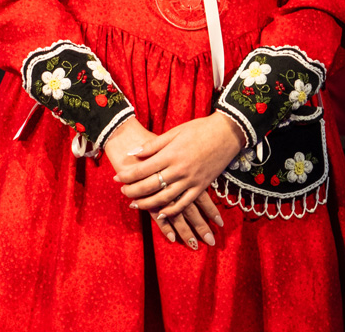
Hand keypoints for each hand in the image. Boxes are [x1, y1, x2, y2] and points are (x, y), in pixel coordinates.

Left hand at [115, 114, 243, 245]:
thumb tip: (133, 153)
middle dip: (133, 191)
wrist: (227, 133)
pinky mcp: (201, 186)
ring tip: (135, 204)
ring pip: (165, 198)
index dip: (127, 175)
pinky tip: (161, 215)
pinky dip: (171, 212)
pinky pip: (184, 203)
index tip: (116, 177)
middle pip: (150, 186)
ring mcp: (191, 180)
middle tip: (122, 192)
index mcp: (171, 154)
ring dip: (147, 204)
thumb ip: (153, 145)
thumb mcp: (174, 132)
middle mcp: (180, 169)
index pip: (143, 169)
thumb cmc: (199, 129)